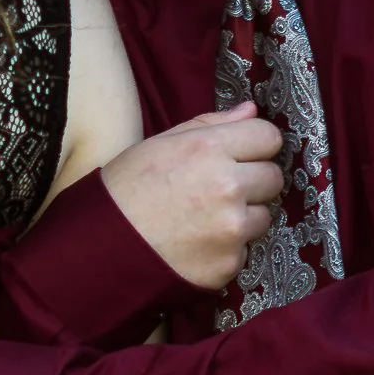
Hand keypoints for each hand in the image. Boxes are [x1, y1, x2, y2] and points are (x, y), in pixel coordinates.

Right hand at [100, 103, 284, 289]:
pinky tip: (197, 244)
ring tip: (204, 219)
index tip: (241, 154)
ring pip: (263, 215)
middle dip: (253, 181)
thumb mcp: (160, 144)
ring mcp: (232, 229)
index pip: (269, 137)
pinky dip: (227, 248)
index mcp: (209, 149)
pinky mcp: (230, 264)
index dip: (255, 145)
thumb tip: (251, 110)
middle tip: (220, 190)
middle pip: (273, 177)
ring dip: (243, 217)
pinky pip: (244, 249)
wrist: (100, 249)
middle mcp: (227, 186)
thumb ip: (210, 124)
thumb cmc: (125, 190)